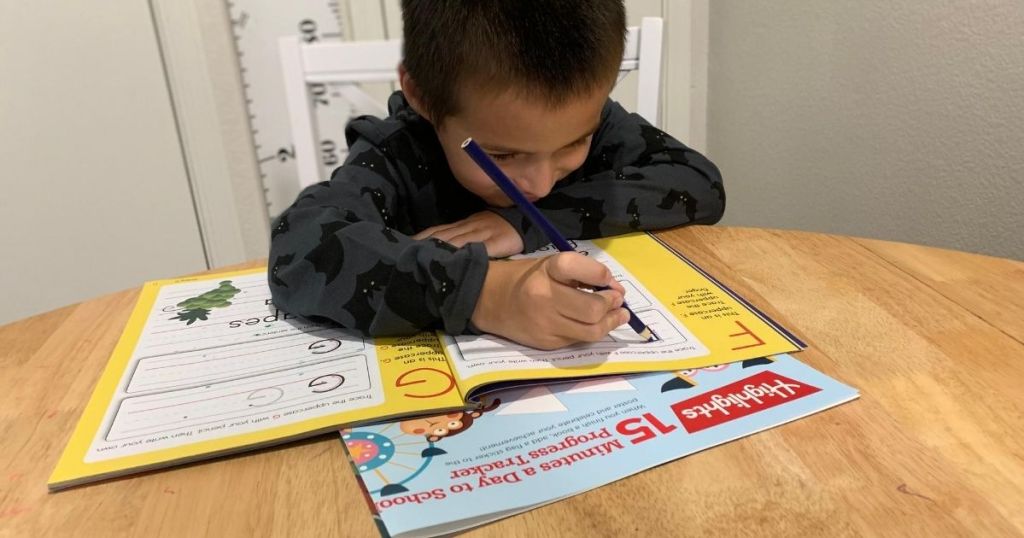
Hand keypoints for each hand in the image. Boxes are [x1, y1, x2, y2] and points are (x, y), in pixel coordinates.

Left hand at [413, 211, 523, 256]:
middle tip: (407, 259)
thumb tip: (436, 249)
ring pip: (456, 242)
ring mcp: (483, 233)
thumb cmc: (499, 228)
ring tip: (422, 263)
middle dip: (424, 248)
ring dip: (438, 252)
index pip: (436, 231)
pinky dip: (465, 255)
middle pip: (442, 237)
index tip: (403, 248)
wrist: (526, 221)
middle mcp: (469, 227)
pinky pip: (479, 249)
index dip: (420, 239)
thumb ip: (460, 237)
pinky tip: (454, 263)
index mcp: (462, 225)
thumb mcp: (476, 229)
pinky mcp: (497, 242)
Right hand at [471, 252, 628, 349]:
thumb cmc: (526, 277)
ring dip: (610, 323)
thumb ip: (581, 273)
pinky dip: (592, 331)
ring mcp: (545, 324)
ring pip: (591, 331)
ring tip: (617, 315)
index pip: (579, 268)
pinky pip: (578, 340)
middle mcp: (544, 297)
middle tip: (617, 300)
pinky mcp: (546, 343)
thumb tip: (615, 290)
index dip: (601, 275)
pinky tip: (594, 324)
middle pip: (592, 308)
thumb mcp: (550, 264)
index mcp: (546, 270)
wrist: (487, 300)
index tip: (609, 281)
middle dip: (612, 304)